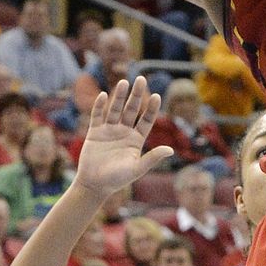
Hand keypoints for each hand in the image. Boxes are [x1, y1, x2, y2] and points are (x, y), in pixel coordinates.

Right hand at [75, 76, 172, 198]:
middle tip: (141, 79)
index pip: (146, 120)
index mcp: (136, 139)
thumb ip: (152, 158)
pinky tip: (103, 95)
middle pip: (131, 109)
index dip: (151, 108)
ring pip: (115, 109)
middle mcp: (124, 131)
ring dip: (119, 96)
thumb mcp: (137, 168)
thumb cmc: (117, 180)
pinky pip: (97, 116)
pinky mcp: (94, 132)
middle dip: (136, 95)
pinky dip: (99, 106)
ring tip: (123, 82)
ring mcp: (109, 130)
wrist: (94, 186)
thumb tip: (171, 150)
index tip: (156, 96)